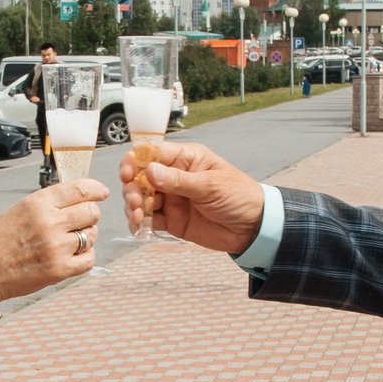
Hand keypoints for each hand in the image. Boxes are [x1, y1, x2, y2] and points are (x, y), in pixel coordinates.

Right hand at [0, 180, 105, 302]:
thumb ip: (48, 203)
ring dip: (85, 237)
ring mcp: (56, 247)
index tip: (101, 192)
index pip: (80, 188)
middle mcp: (49, 222)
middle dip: (89, 216)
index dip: (95, 189)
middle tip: (79, 222)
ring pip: (91, 235)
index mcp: (37, 203)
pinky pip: (89, 259)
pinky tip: (71, 256)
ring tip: (67, 242)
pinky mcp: (59, 270)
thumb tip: (79, 197)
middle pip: (91, 212)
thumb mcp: (18, 210)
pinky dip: (84, 258)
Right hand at [120, 141, 264, 253]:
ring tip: (137, 215)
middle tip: (136, 200)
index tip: (128, 173)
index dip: (135, 161)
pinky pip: (149, 219)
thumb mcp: (210, 185)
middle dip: (132, 188)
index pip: (152, 153)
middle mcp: (174, 177)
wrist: (253, 228)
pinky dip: (139, 223)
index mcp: (185, 159)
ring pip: (141, 199)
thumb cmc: (240, 196)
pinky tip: (138, 226)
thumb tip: (149, 171)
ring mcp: (172, 199)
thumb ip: (178, 180)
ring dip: (133, 206)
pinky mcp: (171, 220)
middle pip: (140, 177)